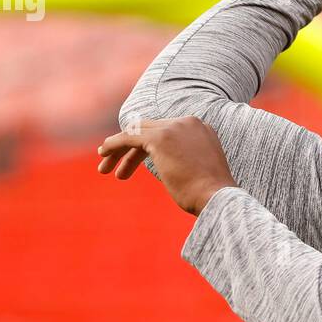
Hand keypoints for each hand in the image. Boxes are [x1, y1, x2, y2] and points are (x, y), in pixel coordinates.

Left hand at [96, 116, 233, 215]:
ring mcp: (175, 128)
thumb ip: (186, 162)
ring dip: (119, 150)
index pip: (168, 132)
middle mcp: (189, 123)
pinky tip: (103, 154)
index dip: (148, 148)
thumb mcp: (200, 171)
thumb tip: (172, 169)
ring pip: (138, 133)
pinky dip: (114, 145)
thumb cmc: (210, 195)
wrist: (218, 198)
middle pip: (151, 130)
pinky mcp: (160, 137)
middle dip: (131, 149)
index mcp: (201, 129)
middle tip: (118, 172)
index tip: (135, 164)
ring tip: (104, 169)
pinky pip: (129, 136)